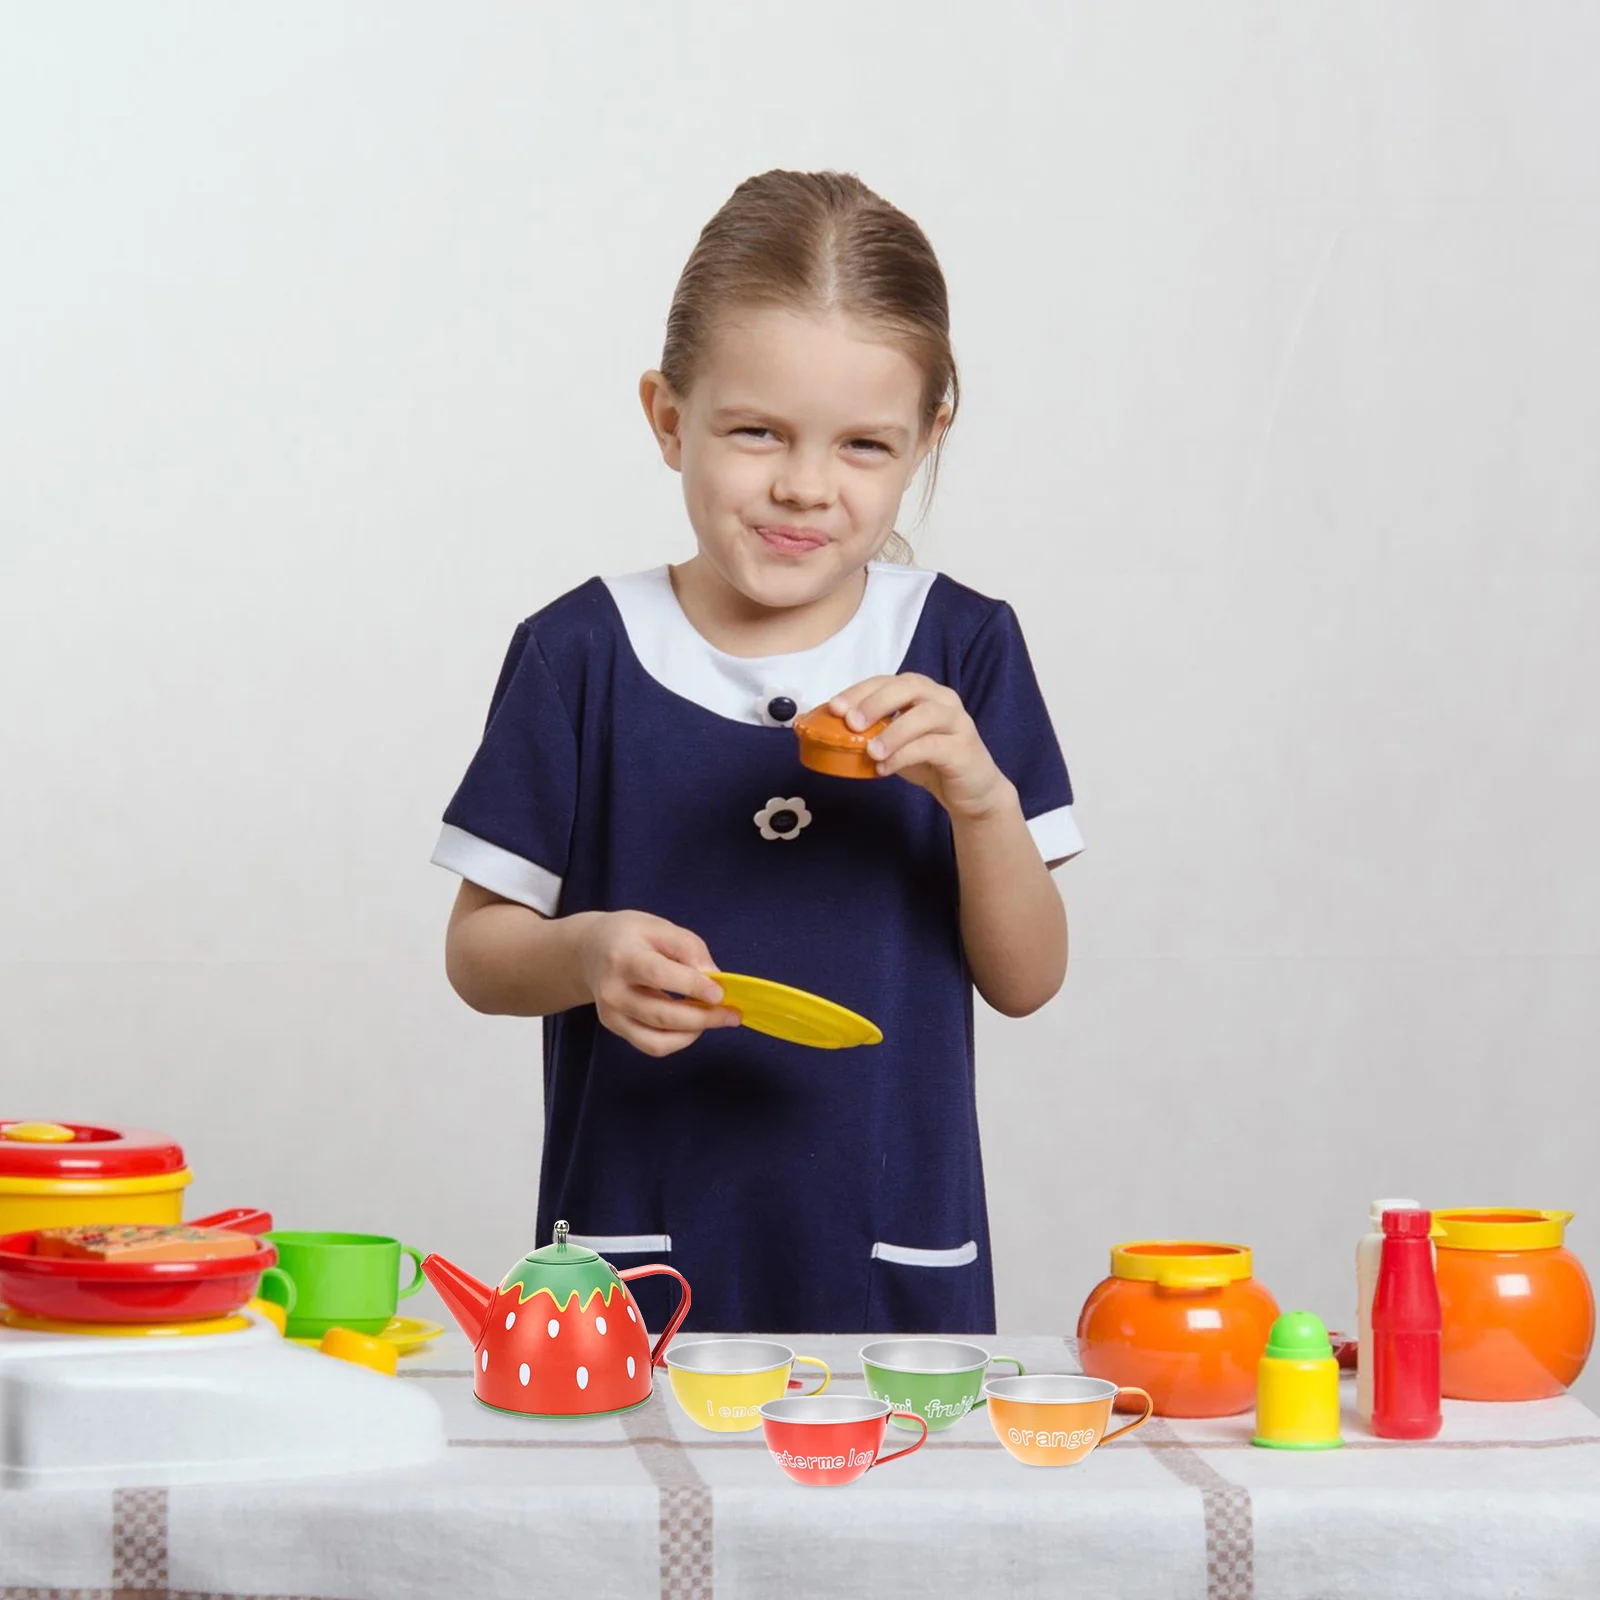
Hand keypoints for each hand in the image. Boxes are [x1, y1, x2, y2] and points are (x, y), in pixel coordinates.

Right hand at [577, 911, 740, 1057]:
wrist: (590, 950)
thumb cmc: (630, 936)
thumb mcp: (659, 926)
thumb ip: (689, 948)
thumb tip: (713, 978)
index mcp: (623, 956)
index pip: (659, 975)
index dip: (692, 986)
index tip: (720, 993)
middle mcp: (612, 990)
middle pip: (661, 1014)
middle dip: (703, 1018)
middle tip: (732, 1014)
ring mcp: (611, 1014)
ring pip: (658, 1038)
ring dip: (694, 1032)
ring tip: (715, 1019)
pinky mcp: (615, 1028)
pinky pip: (652, 1046)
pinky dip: (679, 1041)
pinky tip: (693, 1026)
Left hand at [829, 675, 1014, 821]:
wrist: (972, 792)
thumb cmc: (930, 762)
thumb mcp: (896, 744)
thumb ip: (873, 733)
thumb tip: (831, 731)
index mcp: (923, 693)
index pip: (888, 681)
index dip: (860, 690)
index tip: (835, 707)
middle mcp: (942, 699)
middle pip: (909, 686)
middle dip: (876, 701)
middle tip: (851, 722)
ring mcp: (957, 722)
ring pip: (924, 715)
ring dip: (892, 731)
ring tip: (869, 751)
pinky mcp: (963, 749)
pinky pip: (932, 746)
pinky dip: (904, 755)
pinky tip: (885, 768)